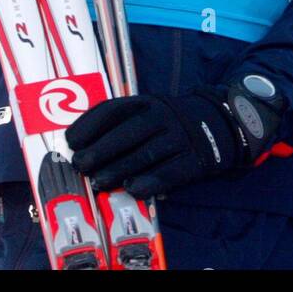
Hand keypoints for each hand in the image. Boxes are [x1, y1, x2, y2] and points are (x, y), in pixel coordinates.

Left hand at [68, 78, 286, 197]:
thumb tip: (77, 144)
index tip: (71, 141)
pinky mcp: (194, 160)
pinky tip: (133, 188)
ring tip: (100, 182)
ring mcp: (180, 138)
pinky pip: (170, 172)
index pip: (116, 109)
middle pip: (130, 132)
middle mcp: (164, 116)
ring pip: (147, 154)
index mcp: (148, 102)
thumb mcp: (148, 111)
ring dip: (120, 169)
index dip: (91, 124)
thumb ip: (117, 124)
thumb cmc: (170, 122)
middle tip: (81, 165)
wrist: (221, 124)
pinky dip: (150, 182)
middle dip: (102, 149)